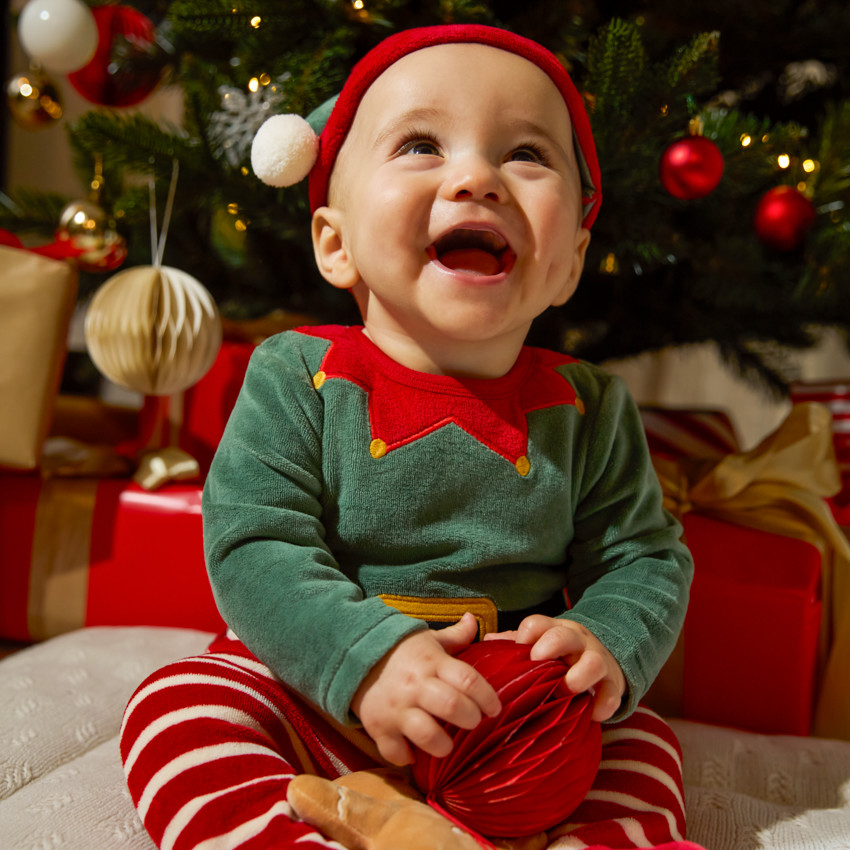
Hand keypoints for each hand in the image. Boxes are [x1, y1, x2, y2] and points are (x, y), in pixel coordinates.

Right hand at [351, 613, 501, 765]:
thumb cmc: (402, 651)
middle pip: (452, 706)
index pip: (468, 679)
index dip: (487, 697)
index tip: (494, 708)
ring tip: (447, 745)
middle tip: (473, 722)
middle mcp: (415, 685)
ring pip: (426, 734)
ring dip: (443, 745)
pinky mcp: (378, 727)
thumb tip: (474, 619)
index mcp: (432, 662)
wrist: (355, 655)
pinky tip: (413, 753)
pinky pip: (395, 752)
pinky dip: (406, 758)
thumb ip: (456, 635)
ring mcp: (396, 708)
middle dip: (471, 719)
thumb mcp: (428, 639)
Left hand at [486, 614, 624, 721]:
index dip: (525, 636)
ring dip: (579, 676)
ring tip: (566, 690)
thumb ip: (514, 645)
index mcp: (553, 631)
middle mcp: (576, 641)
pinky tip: (592, 714)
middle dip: (550, 648)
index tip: (520, 651)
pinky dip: (604, 704)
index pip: (537, 624)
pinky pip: (613, 693)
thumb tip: (487, 641)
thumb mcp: (540, 644)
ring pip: (593, 662)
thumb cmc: (560, 655)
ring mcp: (597, 660)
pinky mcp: (613, 682)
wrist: (603, 658)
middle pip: (564, 636)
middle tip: (538, 664)